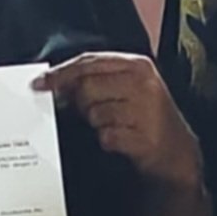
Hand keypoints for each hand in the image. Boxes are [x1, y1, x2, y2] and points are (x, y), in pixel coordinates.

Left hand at [33, 54, 203, 191]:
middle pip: (87, 88)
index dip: (61, 73)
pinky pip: (105, 137)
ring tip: (119, 125)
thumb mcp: (129, 88)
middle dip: (82, 104)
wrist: (176, 153)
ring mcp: (144, 111)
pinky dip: (109, 141)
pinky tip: (123, 139)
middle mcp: (143, 84)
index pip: (89, 62)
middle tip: (93, 112)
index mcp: (138, 66)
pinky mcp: (141, 137)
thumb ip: (98, 79)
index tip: (40, 83)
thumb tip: (58, 83)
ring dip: (98, 124)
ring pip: (94, 114)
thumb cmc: (147, 119)